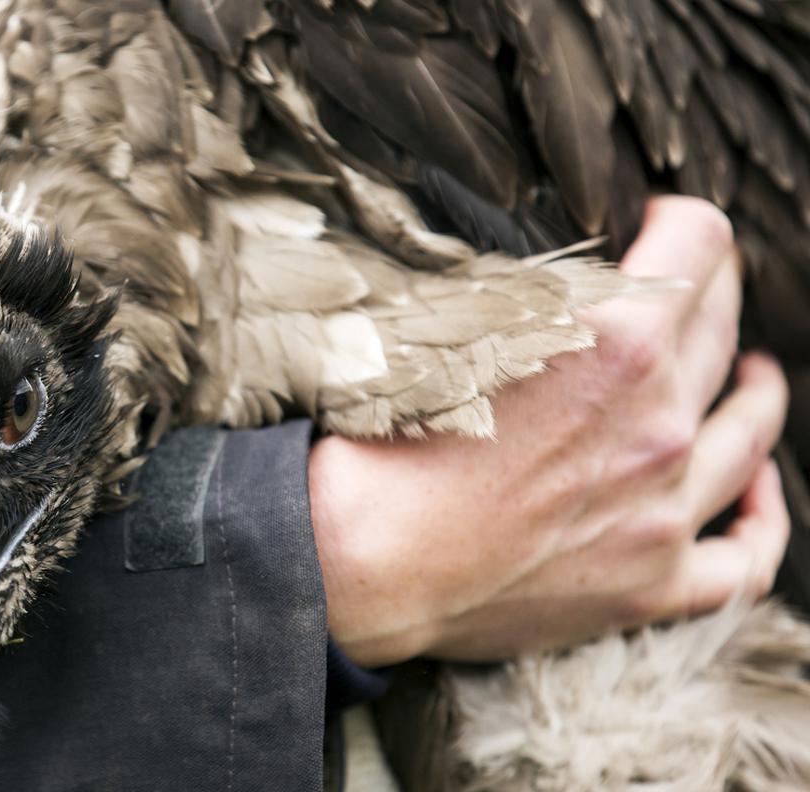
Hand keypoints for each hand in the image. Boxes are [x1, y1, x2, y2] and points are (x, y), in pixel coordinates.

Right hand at [310, 196, 790, 666]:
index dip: (681, 217)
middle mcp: (660, 421)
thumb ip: (532, 292)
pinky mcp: (654, 581)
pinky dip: (761, 520)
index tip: (656, 222)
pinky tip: (757, 493)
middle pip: (723, 329)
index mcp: (617, 344)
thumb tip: (563, 268)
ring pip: (752, 434)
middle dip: (713, 292)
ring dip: (755, 392)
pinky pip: (745, 557)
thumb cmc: (388, 439)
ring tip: (751, 378)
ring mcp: (666, 507)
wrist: (362, 558)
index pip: (700, 242)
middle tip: (693, 288)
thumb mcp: (453, 326)